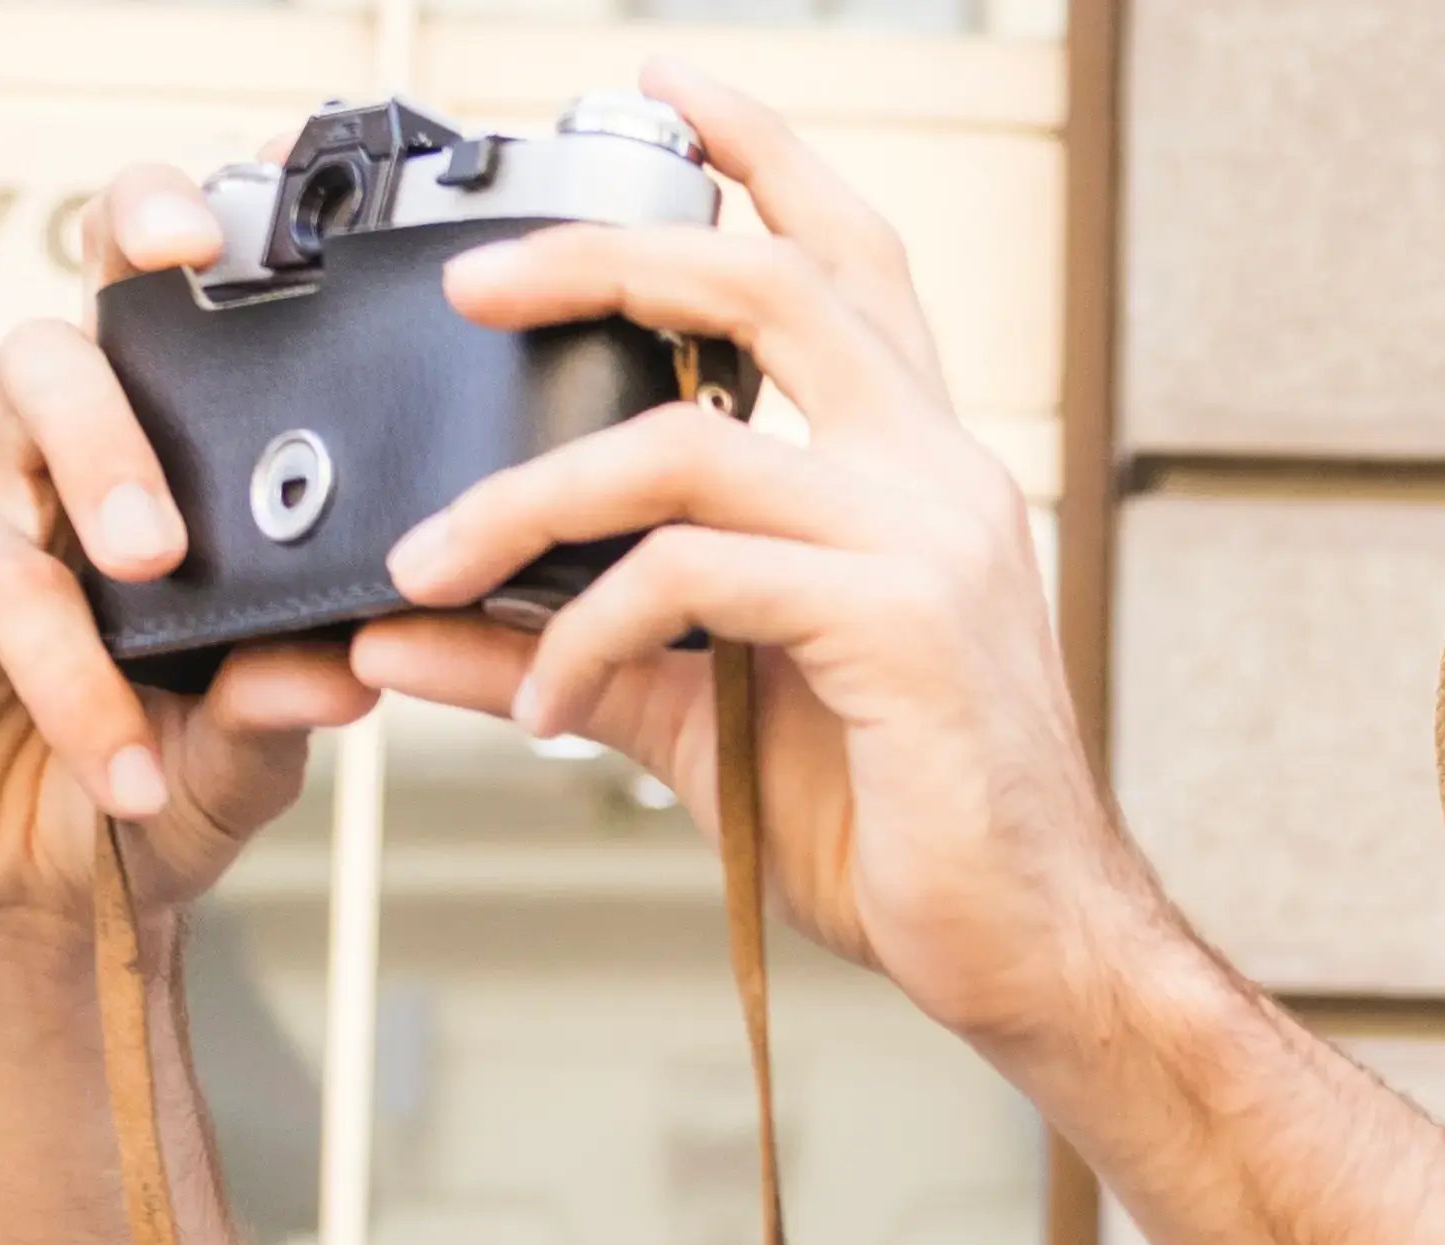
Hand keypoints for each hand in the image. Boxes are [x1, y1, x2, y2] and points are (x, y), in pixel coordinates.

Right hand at [0, 156, 376, 937]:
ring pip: (36, 391)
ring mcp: (0, 505)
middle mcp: (83, 466)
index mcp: (181, 483)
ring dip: (107, 458)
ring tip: (157, 562)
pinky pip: (4, 581)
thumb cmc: (156, 794)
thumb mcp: (249, 755)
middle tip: (188, 255)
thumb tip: (347, 660)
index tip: (269, 187)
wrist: (41, 905)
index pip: (193, 337)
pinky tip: (127, 766)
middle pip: (95, 301)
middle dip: (133, 242)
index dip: (218, 240)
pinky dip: (76, 679)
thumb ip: (287, 698)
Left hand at [350, 61, 1133, 1031]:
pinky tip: (538, 710)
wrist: (1036, 954)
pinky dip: (581, 636)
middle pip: (769, 283)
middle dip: (603, 254)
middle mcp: (938, 474)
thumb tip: (408, 626)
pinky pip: (692, 579)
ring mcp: (927, 543)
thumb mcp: (707, 718)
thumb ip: (573, 649)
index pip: (848, 260)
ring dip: (523, 498)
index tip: (662, 90)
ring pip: (686, 445)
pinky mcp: (899, 627)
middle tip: (473, 280)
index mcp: (917, 469)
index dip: (762, 157)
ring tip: (424, 565)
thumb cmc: (904, 830)